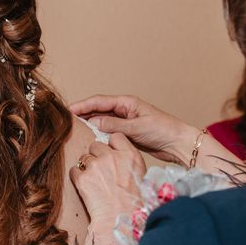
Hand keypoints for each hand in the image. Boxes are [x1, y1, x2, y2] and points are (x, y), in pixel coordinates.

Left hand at [69, 133, 146, 244]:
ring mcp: (96, 166)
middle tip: (100, 170)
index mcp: (130, 155)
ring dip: (87, 167)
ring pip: (84, 158)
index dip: (111, 145)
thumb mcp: (140, 175)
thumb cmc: (134, 202)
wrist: (121, 220)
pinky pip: (74, 171)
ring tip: (95, 182)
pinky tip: (86, 187)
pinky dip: (78, 178)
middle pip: (96, 145)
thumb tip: (117, 155)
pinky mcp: (83, 178)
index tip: (110, 153)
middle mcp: (112, 157)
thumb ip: (128, 160)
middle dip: (96, 155)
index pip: (115, 137)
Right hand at [71, 95, 198, 165]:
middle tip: (67, 120)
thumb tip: (94, 122)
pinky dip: (99, 133)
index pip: (100, 101)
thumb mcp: (137, 127)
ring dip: (90, 124)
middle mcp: (125, 110)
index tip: (69, 109)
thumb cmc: (163, 131)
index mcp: (127, 103)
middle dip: (83, 113)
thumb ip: (114, 125)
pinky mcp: (128, 133)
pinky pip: (109, 131)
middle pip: (99, 109)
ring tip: (75, 129)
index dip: (83, 105)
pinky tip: (90, 139)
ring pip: (103, 121)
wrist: (178, 143)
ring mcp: (126, 121)